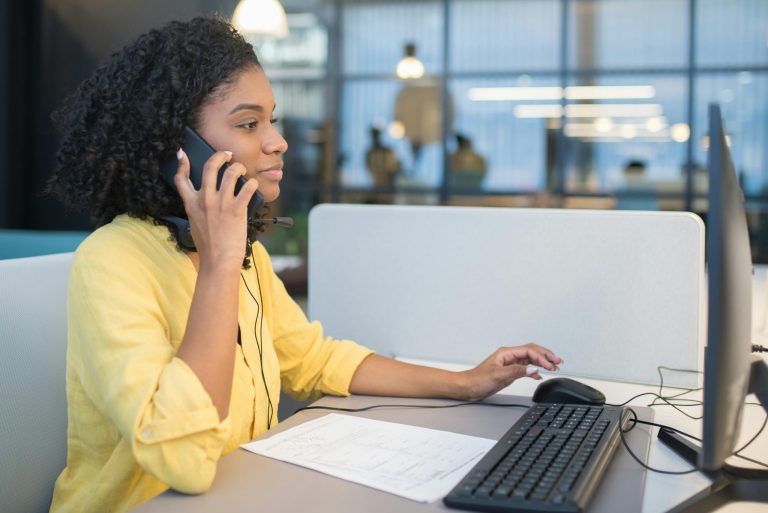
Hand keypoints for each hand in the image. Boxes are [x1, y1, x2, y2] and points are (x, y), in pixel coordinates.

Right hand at [173, 149, 259, 268]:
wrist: (218, 261)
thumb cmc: (209, 247)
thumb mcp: (195, 224)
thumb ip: (198, 209)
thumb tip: (204, 200)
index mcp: (191, 204)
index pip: (181, 179)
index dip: (182, 163)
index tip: (183, 154)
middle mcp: (204, 200)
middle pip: (210, 167)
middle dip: (220, 156)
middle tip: (228, 155)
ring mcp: (221, 204)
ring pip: (231, 172)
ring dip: (239, 167)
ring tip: (242, 170)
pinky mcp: (237, 209)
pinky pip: (247, 187)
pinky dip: (252, 184)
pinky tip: (253, 185)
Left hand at [456, 343, 562, 400]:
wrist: (467, 387)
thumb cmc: (477, 380)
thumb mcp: (498, 375)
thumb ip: (517, 371)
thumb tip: (533, 369)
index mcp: (506, 353)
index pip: (529, 351)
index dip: (541, 357)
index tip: (550, 365)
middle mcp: (509, 356)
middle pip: (532, 351)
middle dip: (546, 355)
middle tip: (558, 361)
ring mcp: (510, 363)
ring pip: (530, 359)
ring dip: (542, 362)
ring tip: (554, 366)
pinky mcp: (509, 371)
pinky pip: (526, 368)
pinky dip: (535, 370)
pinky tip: (540, 374)